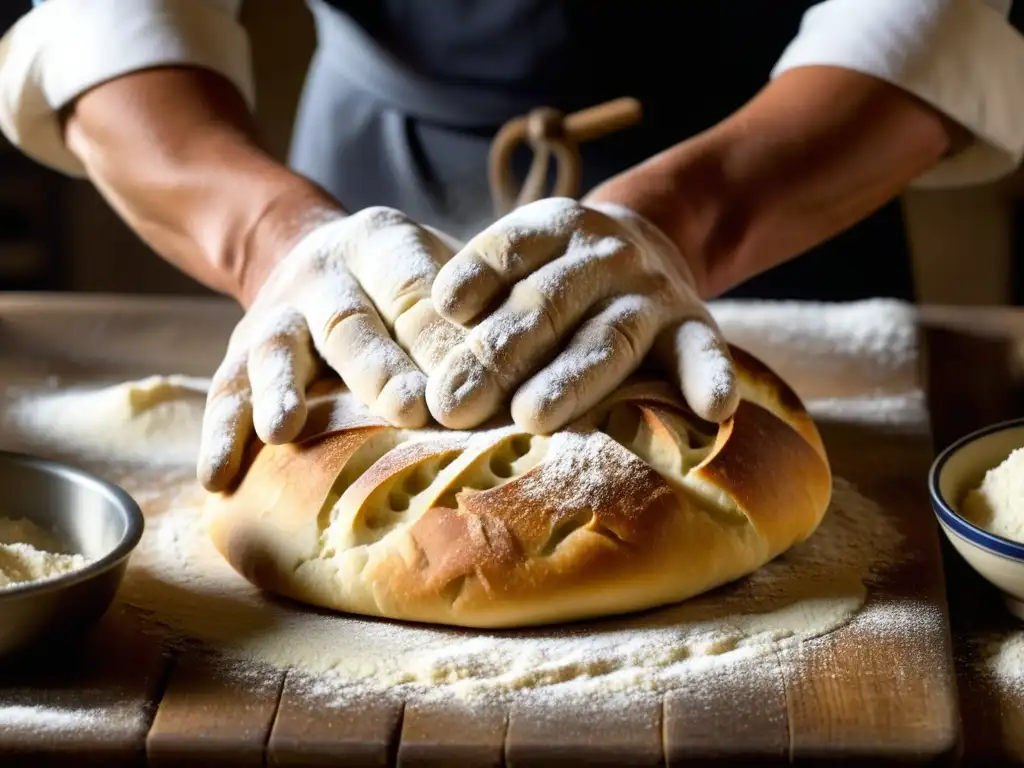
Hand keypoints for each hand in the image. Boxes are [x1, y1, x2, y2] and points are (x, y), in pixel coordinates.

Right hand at [198, 207, 464, 490]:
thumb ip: (478, 314)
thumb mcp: (440, 272)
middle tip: (412, 410)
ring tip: (284, 429)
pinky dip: (220, 434)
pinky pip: (225, 392)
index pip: (417, 288)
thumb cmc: (403, 283)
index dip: (446, 338)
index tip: (479, 388)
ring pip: (277, 351)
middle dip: (380, 369)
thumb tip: (534, 386)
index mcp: (383, 243)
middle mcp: (323, 274)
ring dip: (281, 391)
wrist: (311, 254)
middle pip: (350, 322)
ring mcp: (276, 314)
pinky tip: (216, 478)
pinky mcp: (239, 354)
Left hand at [427, 197, 738, 432]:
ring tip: (533, 417)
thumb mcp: (526, 259)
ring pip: (608, 337)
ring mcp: (652, 291)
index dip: (478, 274)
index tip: (445, 308)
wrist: (656, 241)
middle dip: (497, 356)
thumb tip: (425, 371)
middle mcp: (605, 253)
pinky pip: (703, 352)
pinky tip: (712, 408)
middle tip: (453, 405)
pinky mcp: (694, 325)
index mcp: (554, 227)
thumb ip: (483, 296)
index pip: (510, 248)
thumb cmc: (562, 273)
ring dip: (571, 379)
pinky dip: (709, 376)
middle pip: (547, 304)